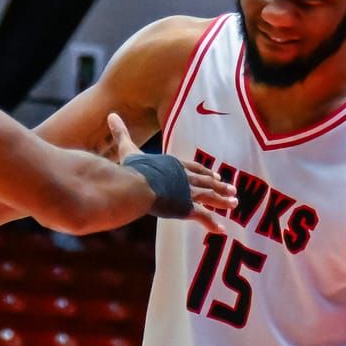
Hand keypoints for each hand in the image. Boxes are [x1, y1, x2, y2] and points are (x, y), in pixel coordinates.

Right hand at [106, 112, 234, 231]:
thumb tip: (111, 115)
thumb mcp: (127, 149)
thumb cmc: (131, 169)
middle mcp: (184, 177)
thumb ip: (121, 133)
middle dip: (220, 186)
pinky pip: (203, 216)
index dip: (205, 172)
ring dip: (223, 201)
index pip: (193, 168)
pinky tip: (222, 230)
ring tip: (235, 205)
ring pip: (210, 197)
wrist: (136, 185)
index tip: (216, 174)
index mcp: (174, 165)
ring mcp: (187, 192)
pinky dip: (212, 223)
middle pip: (206, 181)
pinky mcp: (186, 208)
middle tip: (233, 190)